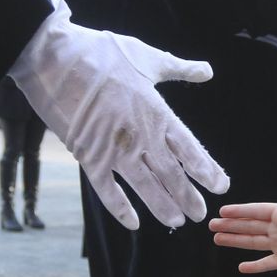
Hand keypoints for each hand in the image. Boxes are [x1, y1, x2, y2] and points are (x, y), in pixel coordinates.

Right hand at [9, 0, 228, 229]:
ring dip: (162, 207)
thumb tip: (207, 70)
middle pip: (171, 175)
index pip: (190, 149)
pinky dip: (120, 208)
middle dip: (188, 197)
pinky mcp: (88, 156)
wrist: (55, 58)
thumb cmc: (102, 53)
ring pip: (145, 187)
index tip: (221, 186)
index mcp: (157, 113)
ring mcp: (114, 150)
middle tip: (200, 214)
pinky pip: (107, 190)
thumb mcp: (147, 58)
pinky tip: (133, 223)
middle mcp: (141, 137)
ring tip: (176, 222)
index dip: (207, 170)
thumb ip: (179, 68)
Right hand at [210, 163, 276, 272]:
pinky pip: (267, 263)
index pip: (257, 211)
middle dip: (231, 225)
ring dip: (235, 241)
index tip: (224, 210)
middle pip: (249, 226)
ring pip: (252, 242)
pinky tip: (242, 267)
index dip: (241, 211)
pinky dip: (255, 266)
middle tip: (211, 224)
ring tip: (217, 238)